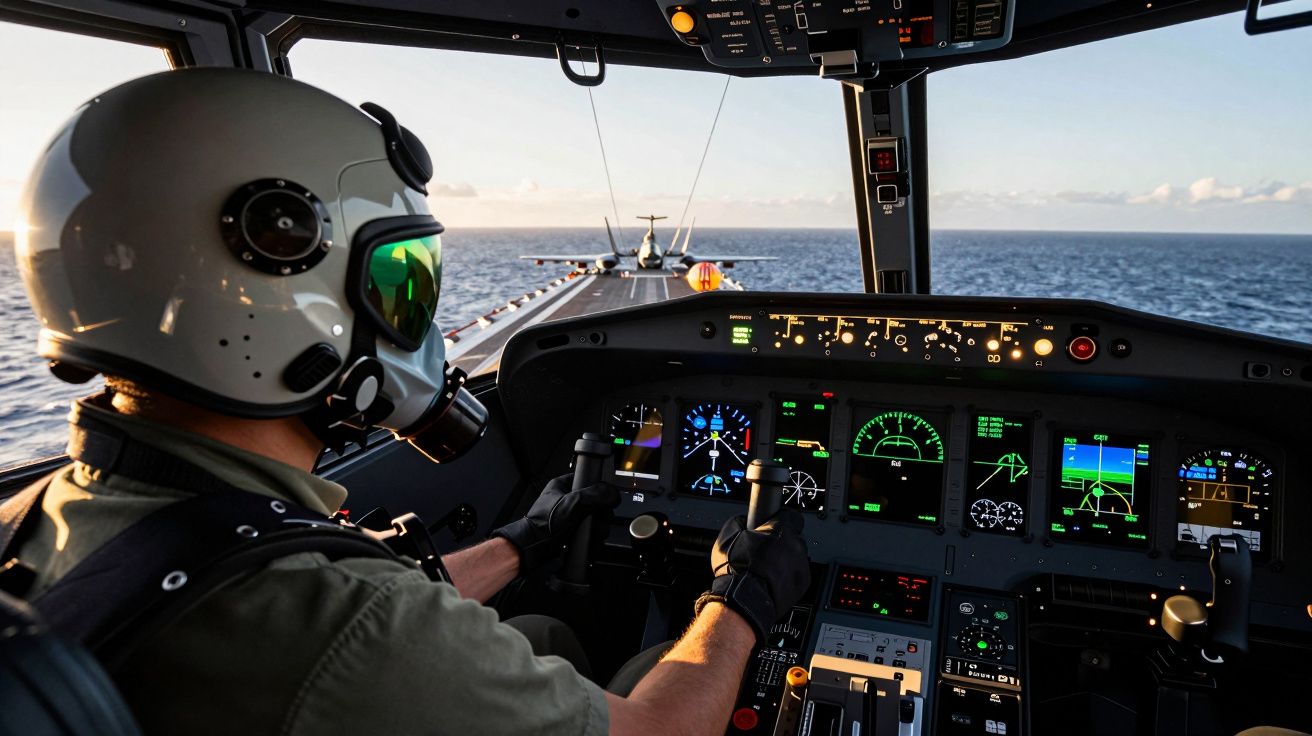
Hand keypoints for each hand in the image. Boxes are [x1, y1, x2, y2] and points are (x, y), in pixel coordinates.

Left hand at [492, 473, 620, 571]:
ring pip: (595, 520)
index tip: (604, 500)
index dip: (599, 491)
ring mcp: (571, 517)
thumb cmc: (542, 526)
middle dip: (600, 516)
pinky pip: (590, 533)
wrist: (533, 550)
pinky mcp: (573, 532)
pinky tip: (590, 542)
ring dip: (598, 529)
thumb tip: (613, 493)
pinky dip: (593, 539)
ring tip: (592, 534)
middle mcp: (568, 500)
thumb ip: (595, 495)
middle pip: (596, 503)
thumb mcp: (572, 504)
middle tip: (596, 521)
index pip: (589, 480)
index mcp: (564, 486)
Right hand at [695, 511, 810, 642]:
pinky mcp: (803, 583)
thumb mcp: (728, 535)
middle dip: (781, 541)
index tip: (771, 525)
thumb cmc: (737, 570)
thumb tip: (745, 520)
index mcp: (781, 529)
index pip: (791, 515)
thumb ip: (741, 522)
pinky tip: (772, 579)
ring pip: (796, 556)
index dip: (780, 519)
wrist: (745, 600)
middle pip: (793, 537)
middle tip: (764, 549)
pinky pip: (797, 573)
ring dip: (785, 559)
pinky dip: (788, 575)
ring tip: (767, 567)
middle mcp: (796, 545)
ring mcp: (802, 565)